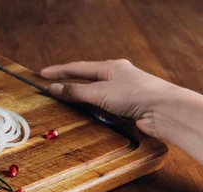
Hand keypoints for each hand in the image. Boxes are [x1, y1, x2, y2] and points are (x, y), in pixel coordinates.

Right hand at [41, 59, 202, 163]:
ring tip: (62, 98)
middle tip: (49, 84)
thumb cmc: (135, 95)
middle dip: (67, 82)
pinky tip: (83, 112)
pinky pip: (102, 106)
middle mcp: (116, 77)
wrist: (163, 110)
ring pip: (94, 93)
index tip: (42, 73)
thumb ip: (76, 91)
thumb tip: (54, 88)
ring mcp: (122, 92)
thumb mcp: (100, 92)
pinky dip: (90, 108)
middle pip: (86, 79)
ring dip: (78, 96)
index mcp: (110, 67)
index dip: (59, 71)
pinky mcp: (126, 107)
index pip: (78, 68)